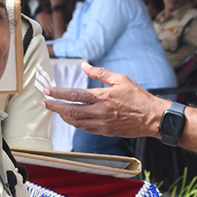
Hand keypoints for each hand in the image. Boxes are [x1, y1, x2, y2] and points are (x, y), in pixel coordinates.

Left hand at [41, 63, 165, 137]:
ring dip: (63, 116)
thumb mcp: (121, 79)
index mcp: (102, 97)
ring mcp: (101, 124)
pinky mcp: (105, 131)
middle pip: (70, 111)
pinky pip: (85, 128)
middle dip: (54, 106)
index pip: (74, 95)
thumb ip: (100, 73)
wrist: (152, 118)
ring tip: (55, 109)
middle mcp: (99, 112)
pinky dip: (76, 123)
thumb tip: (85, 66)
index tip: (47, 90)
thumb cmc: (139, 97)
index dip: (58, 93)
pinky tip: (72, 118)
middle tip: (44, 102)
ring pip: (75, 122)